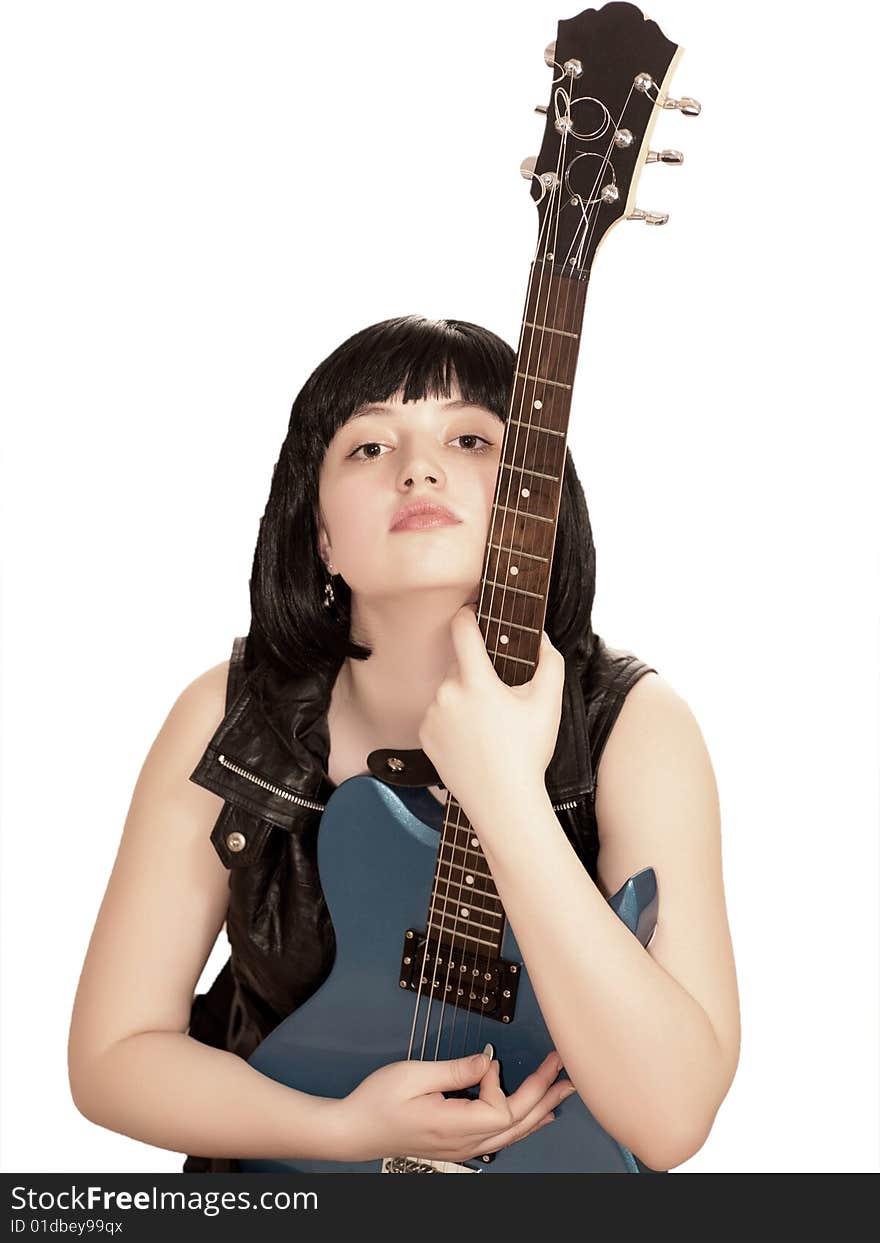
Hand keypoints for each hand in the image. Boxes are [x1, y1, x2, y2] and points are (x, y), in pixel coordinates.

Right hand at [332, 1049, 576, 1164]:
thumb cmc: (377, 1102)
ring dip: (539, 1109)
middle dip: (543, 1093)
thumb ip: (455, 1069)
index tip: (487, 1063)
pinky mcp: (458, 1143)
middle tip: (563, 1070)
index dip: (501, 1084)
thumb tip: (487, 1061)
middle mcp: (462, 1142)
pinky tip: (536, 1115)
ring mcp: (461, 1147)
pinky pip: (500, 1134)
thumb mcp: (413, 1074)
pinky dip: (523, 1121)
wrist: (355, 1130)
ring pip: (512, 1133)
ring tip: (561, 1091)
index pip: (500, 1110)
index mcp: (452, 1126)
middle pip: (516, 1122)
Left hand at [417, 604, 565, 827]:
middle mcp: (447, 694)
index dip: (468, 614)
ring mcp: (432, 716)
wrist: (503, 801)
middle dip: (478, 674)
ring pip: (449, 691)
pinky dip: (451, 719)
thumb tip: (542, 637)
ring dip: (464, 698)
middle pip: (460, 666)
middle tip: (499, 700)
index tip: (473, 610)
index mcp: (476, 682)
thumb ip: (550, 661)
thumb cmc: (528, 753)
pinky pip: (437, 714)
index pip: (462, 630)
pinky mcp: (424, 735)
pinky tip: (471, 740)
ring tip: (487, 727)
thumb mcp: (549, 703)